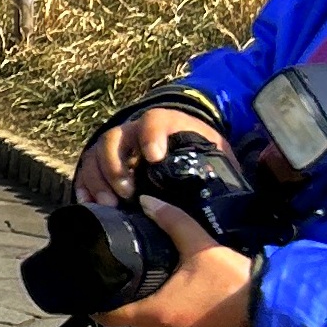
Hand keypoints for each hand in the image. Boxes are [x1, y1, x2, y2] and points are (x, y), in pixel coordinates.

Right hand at [74, 104, 229, 204]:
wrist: (181, 142)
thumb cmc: (202, 152)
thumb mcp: (217, 153)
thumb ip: (223, 165)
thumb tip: (243, 191)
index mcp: (166, 123)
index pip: (154, 121)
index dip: (151, 136)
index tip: (154, 157)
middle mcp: (134, 130)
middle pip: (115, 139)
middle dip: (117, 168)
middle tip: (127, 194)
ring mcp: (116, 146)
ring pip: (95, 155)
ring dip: (98, 181)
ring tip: (110, 206)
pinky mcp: (103, 162)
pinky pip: (85, 170)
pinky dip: (84, 187)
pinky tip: (89, 205)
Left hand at [94, 199, 255, 326]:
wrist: (272, 308)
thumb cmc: (233, 280)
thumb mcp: (201, 246)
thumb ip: (171, 221)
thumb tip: (145, 201)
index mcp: (155, 313)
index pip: (109, 316)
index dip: (98, 302)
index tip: (96, 286)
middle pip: (130, 320)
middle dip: (128, 300)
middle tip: (127, 277)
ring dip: (151, 309)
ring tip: (152, 285)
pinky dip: (171, 318)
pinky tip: (177, 299)